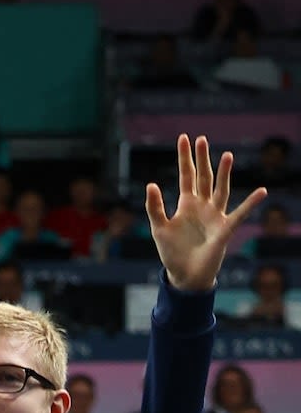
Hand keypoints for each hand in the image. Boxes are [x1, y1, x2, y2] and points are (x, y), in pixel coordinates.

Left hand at [146, 134, 266, 290]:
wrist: (185, 274)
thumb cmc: (172, 252)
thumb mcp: (159, 228)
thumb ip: (154, 207)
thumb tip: (151, 184)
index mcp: (186, 204)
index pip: (187, 175)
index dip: (185, 158)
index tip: (184, 138)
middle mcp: (203, 206)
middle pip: (204, 177)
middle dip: (202, 159)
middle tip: (202, 139)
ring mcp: (215, 216)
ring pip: (221, 190)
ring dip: (224, 174)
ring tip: (227, 155)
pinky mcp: (224, 229)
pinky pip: (240, 214)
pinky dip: (251, 203)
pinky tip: (261, 191)